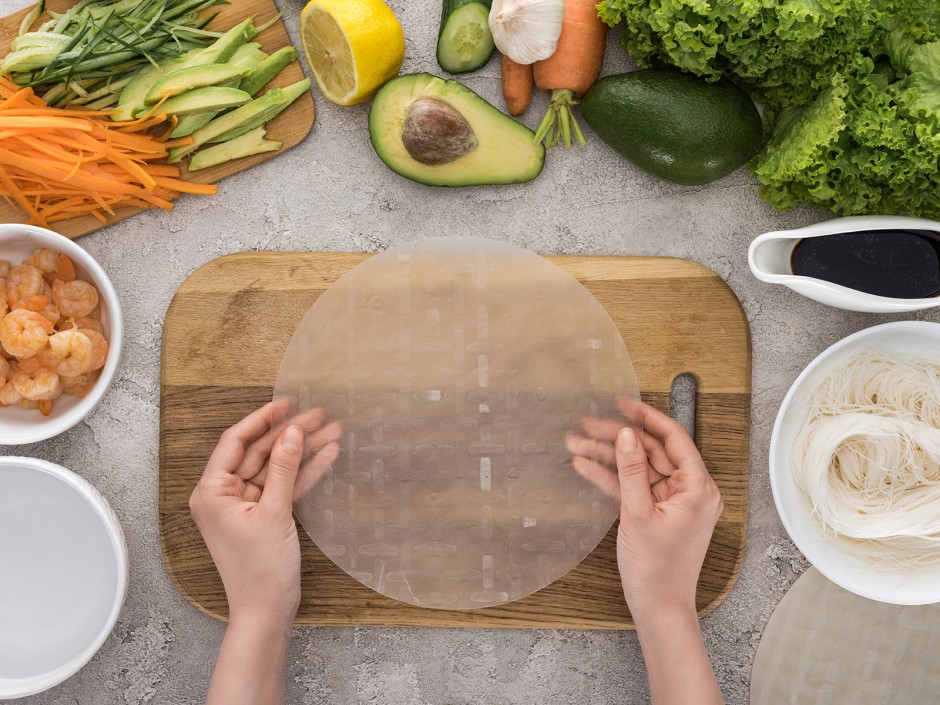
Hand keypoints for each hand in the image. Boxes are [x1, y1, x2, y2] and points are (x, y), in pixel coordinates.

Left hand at [189, 399, 340, 625]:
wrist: (266, 611)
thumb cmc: (259, 571)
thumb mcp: (274, 513)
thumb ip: (283, 469)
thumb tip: (291, 433)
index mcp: (212, 491)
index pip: (236, 442)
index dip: (262, 419)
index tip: (286, 402)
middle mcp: (223, 495)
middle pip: (260, 452)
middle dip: (291, 434)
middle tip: (319, 416)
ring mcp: (244, 505)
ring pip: (276, 467)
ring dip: (303, 451)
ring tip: (332, 431)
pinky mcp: (263, 515)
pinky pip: (283, 486)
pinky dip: (303, 472)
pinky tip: (327, 455)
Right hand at [567, 400, 722, 620]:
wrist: (657, 608)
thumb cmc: (658, 570)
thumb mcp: (639, 514)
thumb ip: (631, 471)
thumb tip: (627, 435)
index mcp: (698, 488)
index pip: (673, 438)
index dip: (646, 417)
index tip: (622, 404)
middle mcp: (689, 491)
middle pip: (651, 451)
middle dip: (617, 438)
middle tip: (587, 425)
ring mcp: (672, 502)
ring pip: (638, 467)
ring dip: (607, 457)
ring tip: (576, 444)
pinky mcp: (656, 512)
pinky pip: (633, 487)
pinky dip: (611, 478)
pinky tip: (585, 466)